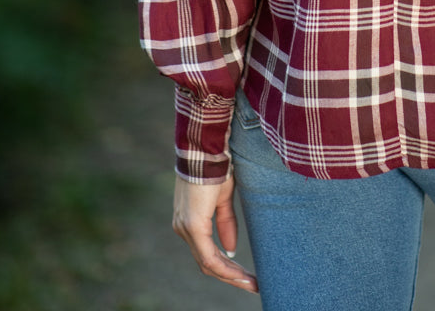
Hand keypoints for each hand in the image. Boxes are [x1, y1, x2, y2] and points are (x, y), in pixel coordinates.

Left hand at [172, 173, 257, 293]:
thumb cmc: (215, 168)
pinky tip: (239, 273)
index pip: (206, 253)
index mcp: (190, 221)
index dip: (226, 267)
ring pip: (207, 263)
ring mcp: (186, 228)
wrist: (207, 150)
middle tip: (251, 284)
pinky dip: (224, 267)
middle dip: (230, 276)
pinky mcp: (193, 225)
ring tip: (250, 282)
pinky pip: (208, 256)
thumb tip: (231, 248)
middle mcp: (183, 228)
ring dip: (230, 275)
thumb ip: (225, 223)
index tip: (246, 275)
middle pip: (206, 263)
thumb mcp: (223, 198)